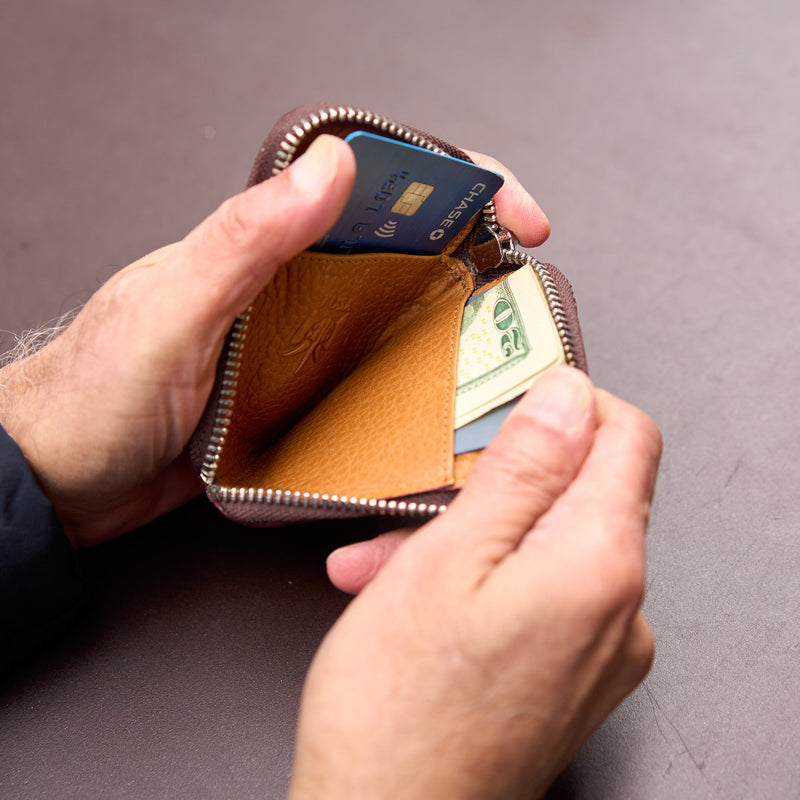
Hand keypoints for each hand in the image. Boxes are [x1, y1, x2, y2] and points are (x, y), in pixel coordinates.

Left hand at [0, 138, 545, 546]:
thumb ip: (246, 239)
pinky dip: (411, 386)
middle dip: (473, 252)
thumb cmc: (93, 395)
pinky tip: (435, 408)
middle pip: (401, 246)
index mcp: (263, 244)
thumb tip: (335, 166)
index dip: (452, 181)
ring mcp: (298, 344)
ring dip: (452, 323)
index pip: (372, 180)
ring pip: (395, 315)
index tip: (508, 210)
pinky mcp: (296, 398)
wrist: (60, 480)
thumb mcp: (171, 310)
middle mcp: (290, 286)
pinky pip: (369, 379)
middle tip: (521, 290)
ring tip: (498, 352)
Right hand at [290, 367, 660, 799]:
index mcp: (601, 565)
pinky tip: (409, 598)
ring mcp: (600, 651)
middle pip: (575, 493)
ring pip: (541, 544)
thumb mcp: (447, 557)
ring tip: (386, 560)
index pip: (626, 437)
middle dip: (491, 482)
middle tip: (421, 494)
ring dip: (466, 535)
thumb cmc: (399, 709)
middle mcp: (622, 611)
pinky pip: (535, 594)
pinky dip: (476, 580)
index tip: (506, 402)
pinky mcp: (570, 677)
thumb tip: (568, 396)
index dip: (567, 404)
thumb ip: (522, 469)